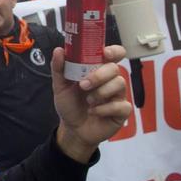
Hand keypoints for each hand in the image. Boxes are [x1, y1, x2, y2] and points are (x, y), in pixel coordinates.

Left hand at [52, 45, 130, 162]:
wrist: (73, 129)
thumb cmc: (70, 105)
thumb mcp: (60, 87)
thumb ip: (59, 69)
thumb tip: (59, 50)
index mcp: (97, 70)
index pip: (113, 54)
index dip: (113, 51)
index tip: (105, 53)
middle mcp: (109, 80)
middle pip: (115, 68)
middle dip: (99, 75)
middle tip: (83, 85)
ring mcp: (117, 95)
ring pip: (120, 84)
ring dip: (101, 92)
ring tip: (88, 101)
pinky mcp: (122, 111)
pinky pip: (121, 105)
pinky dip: (104, 109)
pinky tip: (94, 112)